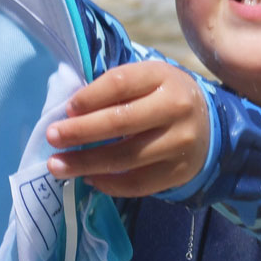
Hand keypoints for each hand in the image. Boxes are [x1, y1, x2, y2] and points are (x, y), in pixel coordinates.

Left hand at [45, 61, 209, 197]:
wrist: (209, 124)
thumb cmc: (161, 97)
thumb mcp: (145, 80)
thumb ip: (114, 89)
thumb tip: (69, 112)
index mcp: (162, 76)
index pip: (120, 83)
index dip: (89, 97)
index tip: (66, 109)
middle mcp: (176, 108)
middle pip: (120, 122)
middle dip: (79, 132)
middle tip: (52, 138)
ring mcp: (181, 142)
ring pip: (126, 157)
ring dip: (86, 163)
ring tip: (58, 166)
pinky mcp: (180, 172)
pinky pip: (138, 183)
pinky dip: (109, 184)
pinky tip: (89, 178)